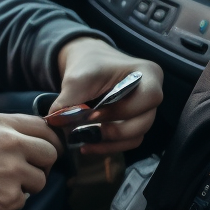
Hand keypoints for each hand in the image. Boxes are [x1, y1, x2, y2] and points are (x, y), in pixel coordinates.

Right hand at [0, 114, 63, 209]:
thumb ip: (4, 128)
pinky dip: (8, 202)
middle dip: (42, 164)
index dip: (50, 140)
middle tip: (26, 170)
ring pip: (39, 181)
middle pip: (50, 154)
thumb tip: (32, 137)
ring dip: (25, 185)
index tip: (46, 149)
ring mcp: (10, 172)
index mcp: (1, 124)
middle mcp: (10, 145)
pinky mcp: (6, 199)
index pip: (45, 128)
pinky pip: (21, 201)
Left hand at [54, 38, 162, 153]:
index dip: (121, 110)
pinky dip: (108, 146)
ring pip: (136, 137)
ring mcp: (145, 111)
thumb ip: (69, 100)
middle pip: (144, 122)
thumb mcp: (77, 78)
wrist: (86, 64)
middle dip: (114, 131)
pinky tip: (87, 144)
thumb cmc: (87, 65)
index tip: (92, 114)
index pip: (148, 98)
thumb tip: (56, 123)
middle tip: (86, 131)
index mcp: (148, 74)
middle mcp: (153, 93)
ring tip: (83, 141)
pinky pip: (127, 142)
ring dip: (109, 143)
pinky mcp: (133, 124)